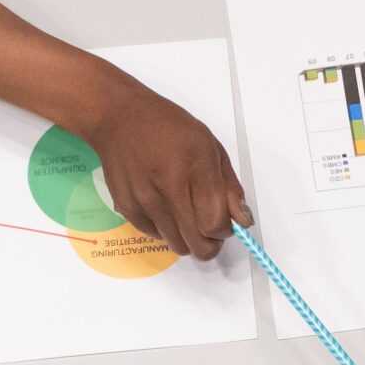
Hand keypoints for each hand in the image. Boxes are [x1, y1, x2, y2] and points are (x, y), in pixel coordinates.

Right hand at [86, 80, 250, 262]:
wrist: (120, 119)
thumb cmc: (171, 129)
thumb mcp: (211, 147)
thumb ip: (230, 187)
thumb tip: (243, 222)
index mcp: (195, 168)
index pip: (215, 223)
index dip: (225, 230)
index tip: (225, 222)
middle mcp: (168, 188)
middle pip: (197, 244)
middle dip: (210, 243)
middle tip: (209, 227)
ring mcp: (144, 201)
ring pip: (177, 245)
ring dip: (188, 238)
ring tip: (188, 216)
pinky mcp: (126, 208)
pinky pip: (155, 236)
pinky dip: (166, 230)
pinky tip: (166, 208)